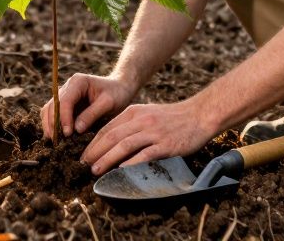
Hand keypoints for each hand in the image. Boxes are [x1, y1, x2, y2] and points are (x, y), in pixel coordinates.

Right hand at [40, 73, 136, 139]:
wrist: (120, 89)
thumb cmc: (117, 94)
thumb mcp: (108, 103)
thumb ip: (92, 114)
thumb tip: (76, 129)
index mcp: (78, 82)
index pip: (64, 101)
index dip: (63, 118)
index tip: (67, 134)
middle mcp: (68, 87)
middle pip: (52, 105)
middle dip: (52, 124)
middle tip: (57, 141)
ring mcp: (65, 95)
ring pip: (49, 110)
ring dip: (49, 125)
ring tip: (54, 142)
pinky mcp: (66, 105)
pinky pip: (53, 114)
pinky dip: (52, 125)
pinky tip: (56, 138)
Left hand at [80, 99, 218, 175]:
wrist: (199, 115)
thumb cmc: (172, 118)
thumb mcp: (147, 114)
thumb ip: (130, 125)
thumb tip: (111, 142)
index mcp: (134, 112)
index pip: (107, 128)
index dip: (93, 143)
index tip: (84, 155)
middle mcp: (141, 120)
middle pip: (112, 137)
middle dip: (95, 152)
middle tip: (84, 164)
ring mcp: (153, 132)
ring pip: (124, 145)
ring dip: (107, 159)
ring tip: (96, 170)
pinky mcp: (165, 144)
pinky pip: (144, 155)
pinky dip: (130, 163)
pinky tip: (120, 171)